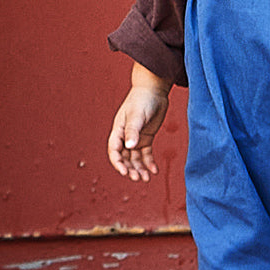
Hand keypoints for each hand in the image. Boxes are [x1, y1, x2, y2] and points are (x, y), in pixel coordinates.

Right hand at [107, 67, 171, 181]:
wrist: (154, 90)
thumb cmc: (142, 100)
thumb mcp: (137, 115)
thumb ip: (133, 131)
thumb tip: (129, 147)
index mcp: (118, 131)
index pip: (114, 151)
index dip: (118, 163)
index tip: (125, 172)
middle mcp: (125, 136)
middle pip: (124, 158)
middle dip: (130, 169)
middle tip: (138, 178)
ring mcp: (136, 138)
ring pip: (135, 158)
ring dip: (139, 169)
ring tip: (146, 179)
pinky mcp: (146, 138)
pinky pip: (146, 154)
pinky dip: (149, 163)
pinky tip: (154, 171)